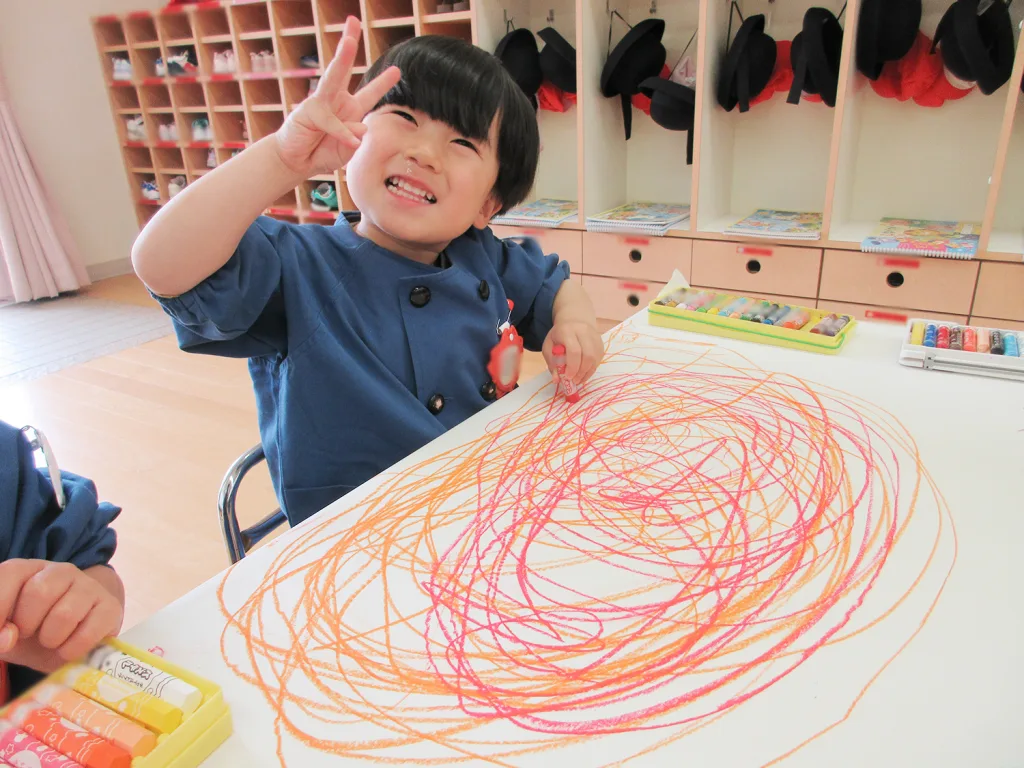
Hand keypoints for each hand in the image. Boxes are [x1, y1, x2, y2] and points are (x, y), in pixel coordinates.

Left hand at [0, 560, 123, 672]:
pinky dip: (72, 650)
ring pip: (65, 613)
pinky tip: (69, 649)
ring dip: (51, 639)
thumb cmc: (33, 632)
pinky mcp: (110, 607)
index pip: (10, 574)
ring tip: (51, 641)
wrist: (75, 637)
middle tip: (28, 634)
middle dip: (27, 623)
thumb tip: (8, 637)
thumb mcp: (5, 633)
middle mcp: (60, 571)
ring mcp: (89, 586)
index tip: (1, 634)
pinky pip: (88, 633)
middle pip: (40, 592)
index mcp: (28, 570)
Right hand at [274, 16, 400, 175]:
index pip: (369, 93)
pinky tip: (350, 141)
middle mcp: (336, 100)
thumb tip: (362, 128)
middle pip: (344, 68)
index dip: (382, 82)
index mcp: (349, 109)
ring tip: (350, 42)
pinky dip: (341, 131)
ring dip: (342, 58)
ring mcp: (321, 102)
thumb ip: (355, 140)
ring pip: (332, 77)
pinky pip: (330, 120)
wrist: (296, 162)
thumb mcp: (345, 151)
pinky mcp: (308, 111)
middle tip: (354, 21)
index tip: (397, 70)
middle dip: (349, 43)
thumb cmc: (322, 153)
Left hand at [543, 321, 603, 386]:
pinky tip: (583, 373)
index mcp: (567, 331)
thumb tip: (557, 380)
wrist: (574, 320)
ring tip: (578, 380)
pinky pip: (598, 360)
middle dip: (581, 372)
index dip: (572, 367)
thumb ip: (551, 362)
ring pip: (595, 359)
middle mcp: (584, 332)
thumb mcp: (548, 346)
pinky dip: (591, 370)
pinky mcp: (600, 343)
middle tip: (574, 381)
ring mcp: (594, 337)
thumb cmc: (559, 335)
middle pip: (588, 355)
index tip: (568, 377)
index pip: (574, 351)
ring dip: (587, 373)